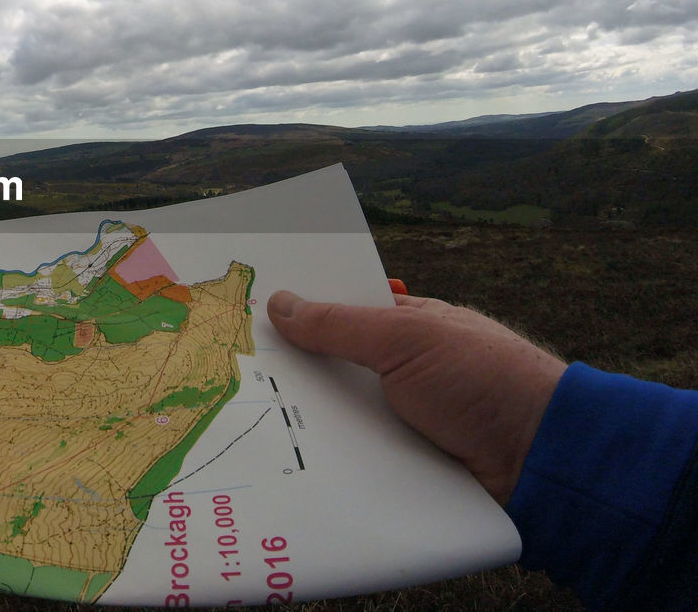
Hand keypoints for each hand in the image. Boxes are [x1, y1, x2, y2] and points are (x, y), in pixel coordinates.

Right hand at [266, 292, 565, 504]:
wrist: (542, 460)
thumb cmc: (483, 380)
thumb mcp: (406, 339)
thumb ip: (341, 324)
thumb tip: (279, 303)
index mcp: (407, 328)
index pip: (341, 314)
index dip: (297, 314)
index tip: (243, 316)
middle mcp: (401, 372)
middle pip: (330, 369)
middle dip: (289, 374)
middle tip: (225, 374)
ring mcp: (402, 420)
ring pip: (337, 418)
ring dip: (304, 422)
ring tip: (240, 423)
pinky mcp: (403, 464)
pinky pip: (353, 459)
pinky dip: (328, 460)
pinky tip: (285, 462)